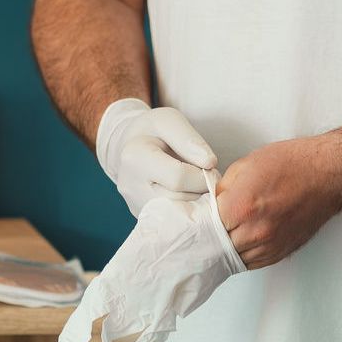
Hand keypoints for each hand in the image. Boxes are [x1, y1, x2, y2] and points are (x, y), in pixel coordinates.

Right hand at [96, 98, 216, 217]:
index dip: (202, 173)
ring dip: (196, 199)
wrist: (133, 145)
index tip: (210, 164)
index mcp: (135, 158)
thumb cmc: (154, 130)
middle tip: (206, 174)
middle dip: (201, 188)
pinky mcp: (144, 218)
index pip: (178, 177)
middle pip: (179, 198)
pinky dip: (187, 208)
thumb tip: (209, 163)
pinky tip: (188, 191)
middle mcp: (131, 187)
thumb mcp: (169, 120)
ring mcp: (136, 206)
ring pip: (178, 214)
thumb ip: (189, 139)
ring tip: (196, 181)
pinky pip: (173, 221)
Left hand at [215, 135, 341, 269]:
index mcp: (242, 206)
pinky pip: (253, 263)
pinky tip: (243, 238)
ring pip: (234, 258)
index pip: (206, 224)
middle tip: (210, 222)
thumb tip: (212, 202)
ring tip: (227, 230)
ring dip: (228, 246)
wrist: (328, 173)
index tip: (201, 212)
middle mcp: (256, 232)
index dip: (202, 217)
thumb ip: (224, 187)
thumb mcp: (247, 164)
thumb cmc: (292, 163)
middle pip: (218, 245)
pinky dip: (244, 253)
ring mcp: (270, 246)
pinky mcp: (282, 252)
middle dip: (212, 233)